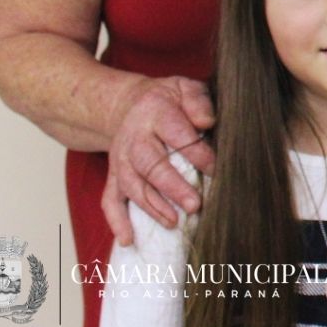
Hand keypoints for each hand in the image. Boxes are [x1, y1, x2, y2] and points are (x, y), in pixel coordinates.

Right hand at [100, 76, 214, 244]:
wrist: (128, 105)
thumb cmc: (168, 100)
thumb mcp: (184, 88)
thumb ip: (198, 101)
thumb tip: (207, 121)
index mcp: (155, 114)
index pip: (175, 134)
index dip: (196, 152)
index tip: (216, 169)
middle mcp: (134, 139)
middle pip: (150, 164)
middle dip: (172, 187)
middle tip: (195, 205)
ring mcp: (121, 160)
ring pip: (133, 186)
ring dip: (152, 206)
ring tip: (174, 222)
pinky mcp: (114, 176)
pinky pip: (110, 200)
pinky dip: (117, 221)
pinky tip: (129, 239)